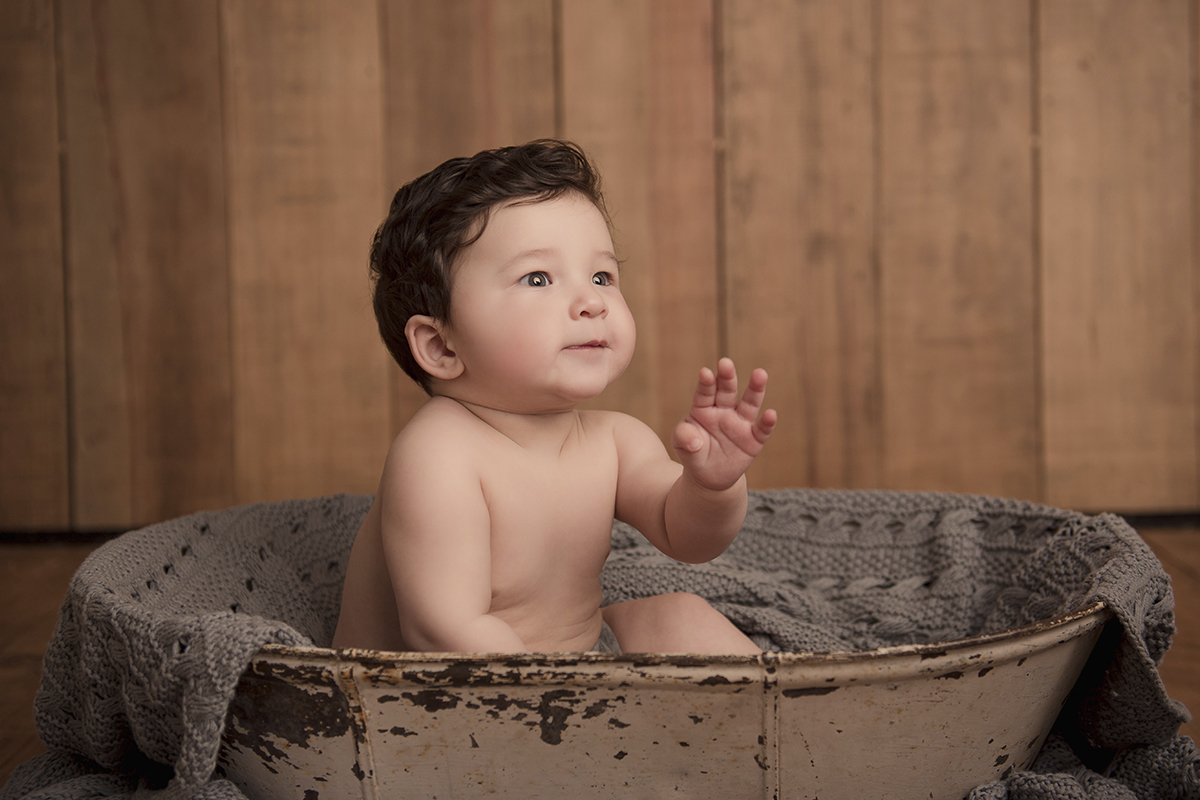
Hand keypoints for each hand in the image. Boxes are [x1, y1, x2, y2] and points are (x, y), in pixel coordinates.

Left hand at [672, 358, 776, 490]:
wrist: (708, 476)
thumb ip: (684, 439)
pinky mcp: (754, 439)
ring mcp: (740, 423)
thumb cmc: (693, 453)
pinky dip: (767, 422)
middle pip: (727, 391)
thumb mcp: (682, 446)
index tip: (705, 373)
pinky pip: (761, 429)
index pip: (705, 393)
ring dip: (755, 389)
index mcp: (704, 408)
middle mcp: (724, 411)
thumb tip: (693, 440)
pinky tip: (771, 414)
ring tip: (760, 374)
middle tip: (725, 363)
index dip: (706, 383)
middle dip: (727, 377)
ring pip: (749, 403)